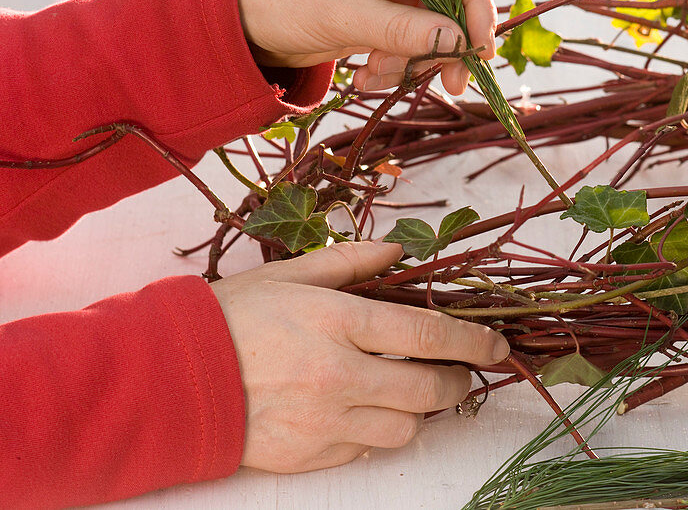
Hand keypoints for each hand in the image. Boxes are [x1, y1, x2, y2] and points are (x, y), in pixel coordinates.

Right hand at [210, 240, 509, 472]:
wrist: (171, 378)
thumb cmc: (232, 317)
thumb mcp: (292, 274)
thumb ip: (352, 261)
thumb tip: (400, 252)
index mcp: (338, 322)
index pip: (427, 335)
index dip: (472, 341)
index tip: (497, 346)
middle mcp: (338, 375)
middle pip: (427, 389)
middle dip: (455, 380)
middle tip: (456, 371)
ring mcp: (324, 422)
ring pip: (404, 428)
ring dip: (417, 410)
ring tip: (407, 390)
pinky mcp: (308, 455)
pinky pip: (365, 451)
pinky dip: (375, 432)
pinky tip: (364, 410)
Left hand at [237, 0, 495, 94]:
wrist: (238, 17)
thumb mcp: (342, 14)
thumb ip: (402, 29)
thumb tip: (458, 41)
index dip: (475, 5)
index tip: (481, 48)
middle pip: (449, 1)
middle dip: (447, 45)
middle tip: (454, 84)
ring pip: (431, 28)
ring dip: (414, 61)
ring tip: (377, 78)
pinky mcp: (381, 14)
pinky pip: (408, 43)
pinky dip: (395, 65)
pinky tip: (366, 77)